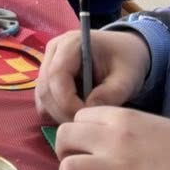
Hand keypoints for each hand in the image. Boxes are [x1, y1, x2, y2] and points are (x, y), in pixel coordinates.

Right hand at [36, 25, 150, 122]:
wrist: (125, 52)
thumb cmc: (127, 61)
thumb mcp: (127, 77)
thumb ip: (111, 93)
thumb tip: (89, 112)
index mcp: (70, 43)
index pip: (56, 75)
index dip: (67, 101)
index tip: (88, 118)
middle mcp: (53, 52)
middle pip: (45, 89)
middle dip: (63, 112)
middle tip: (86, 126)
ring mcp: (47, 65)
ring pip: (42, 98)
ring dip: (59, 115)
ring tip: (84, 121)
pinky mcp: (47, 79)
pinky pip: (44, 102)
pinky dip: (57, 114)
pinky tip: (78, 115)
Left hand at [54, 105, 169, 169]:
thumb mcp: (152, 122)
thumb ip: (125, 126)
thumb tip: (104, 137)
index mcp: (120, 117)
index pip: (77, 117)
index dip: (80, 133)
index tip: (89, 146)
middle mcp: (111, 139)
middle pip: (63, 139)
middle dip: (66, 153)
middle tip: (81, 166)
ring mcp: (115, 169)